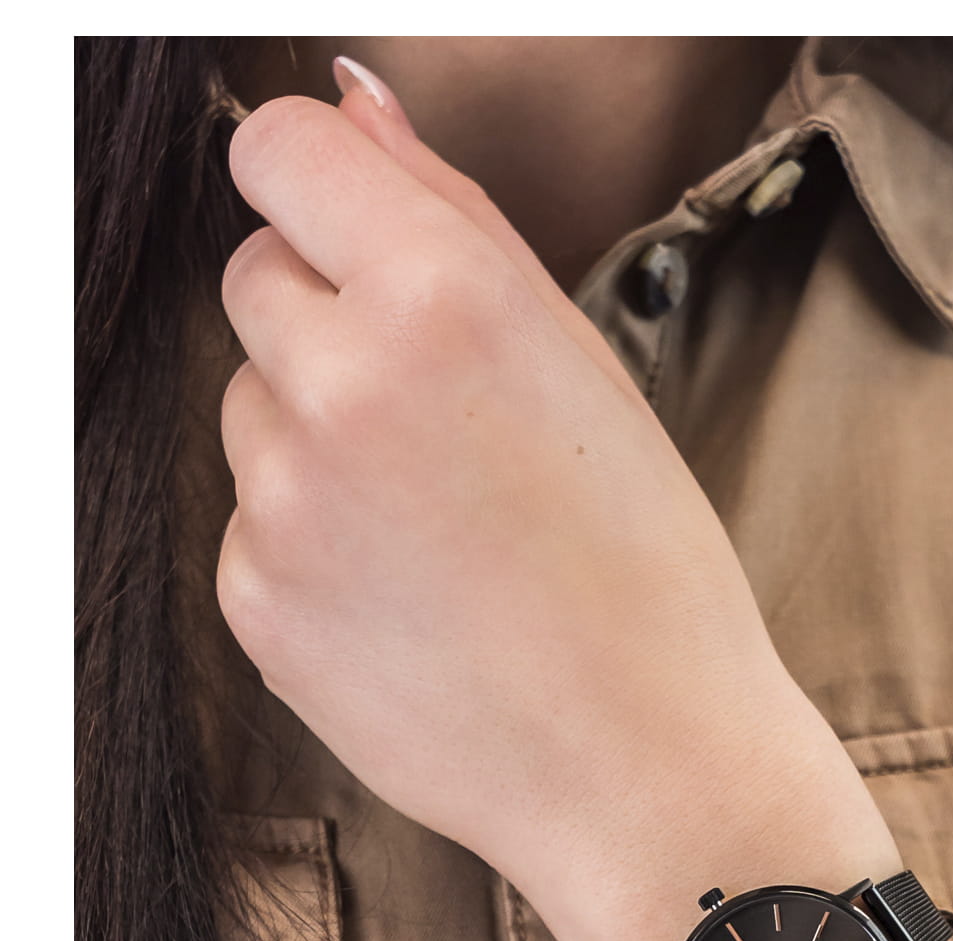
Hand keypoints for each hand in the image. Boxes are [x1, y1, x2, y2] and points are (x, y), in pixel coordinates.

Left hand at [216, 70, 828, 908]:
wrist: (644, 769)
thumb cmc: (648, 576)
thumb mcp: (587, 373)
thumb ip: (458, 220)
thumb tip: (353, 102)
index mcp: (445, 301)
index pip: (284, 154)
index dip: (321, 188)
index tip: (353, 235)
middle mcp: (342, 387)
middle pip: (255, 279)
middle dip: (327, 320)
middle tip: (436, 420)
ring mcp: (283, 505)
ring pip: (248, 408)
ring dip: (315, 438)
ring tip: (434, 530)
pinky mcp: (255, 603)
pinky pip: (248, 522)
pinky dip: (306, 544)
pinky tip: (405, 599)